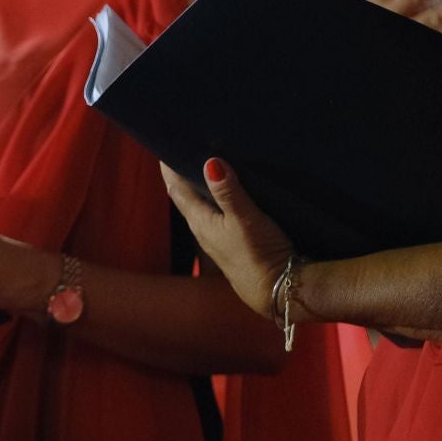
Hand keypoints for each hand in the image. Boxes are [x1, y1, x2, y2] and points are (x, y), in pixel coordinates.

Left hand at [160, 160, 290, 319]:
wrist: (277, 291)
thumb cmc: (259, 255)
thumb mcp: (245, 219)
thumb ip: (228, 192)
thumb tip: (210, 162)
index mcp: (200, 222)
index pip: (177, 190)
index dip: (169, 169)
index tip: (164, 149)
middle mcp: (203, 232)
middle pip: (186, 199)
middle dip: (182, 177)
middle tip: (182, 152)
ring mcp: (217, 241)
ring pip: (201, 209)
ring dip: (198, 190)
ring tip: (203, 169)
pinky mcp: (232, 247)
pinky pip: (216, 218)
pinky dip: (214, 203)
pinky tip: (226, 199)